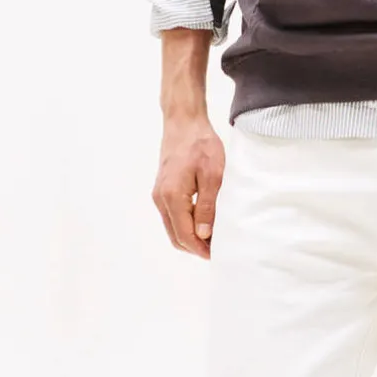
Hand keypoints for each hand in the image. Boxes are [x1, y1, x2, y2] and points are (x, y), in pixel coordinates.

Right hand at [153, 112, 223, 258]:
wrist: (183, 122)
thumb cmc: (200, 144)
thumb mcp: (212, 175)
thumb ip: (206, 206)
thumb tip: (204, 234)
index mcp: (172, 197)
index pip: (184, 235)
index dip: (200, 249)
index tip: (217, 254)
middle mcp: (160, 198)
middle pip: (175, 236)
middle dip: (195, 247)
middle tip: (217, 249)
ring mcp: (159, 194)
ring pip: (172, 227)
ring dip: (190, 236)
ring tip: (212, 237)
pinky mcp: (162, 189)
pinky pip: (172, 215)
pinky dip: (185, 224)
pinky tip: (202, 221)